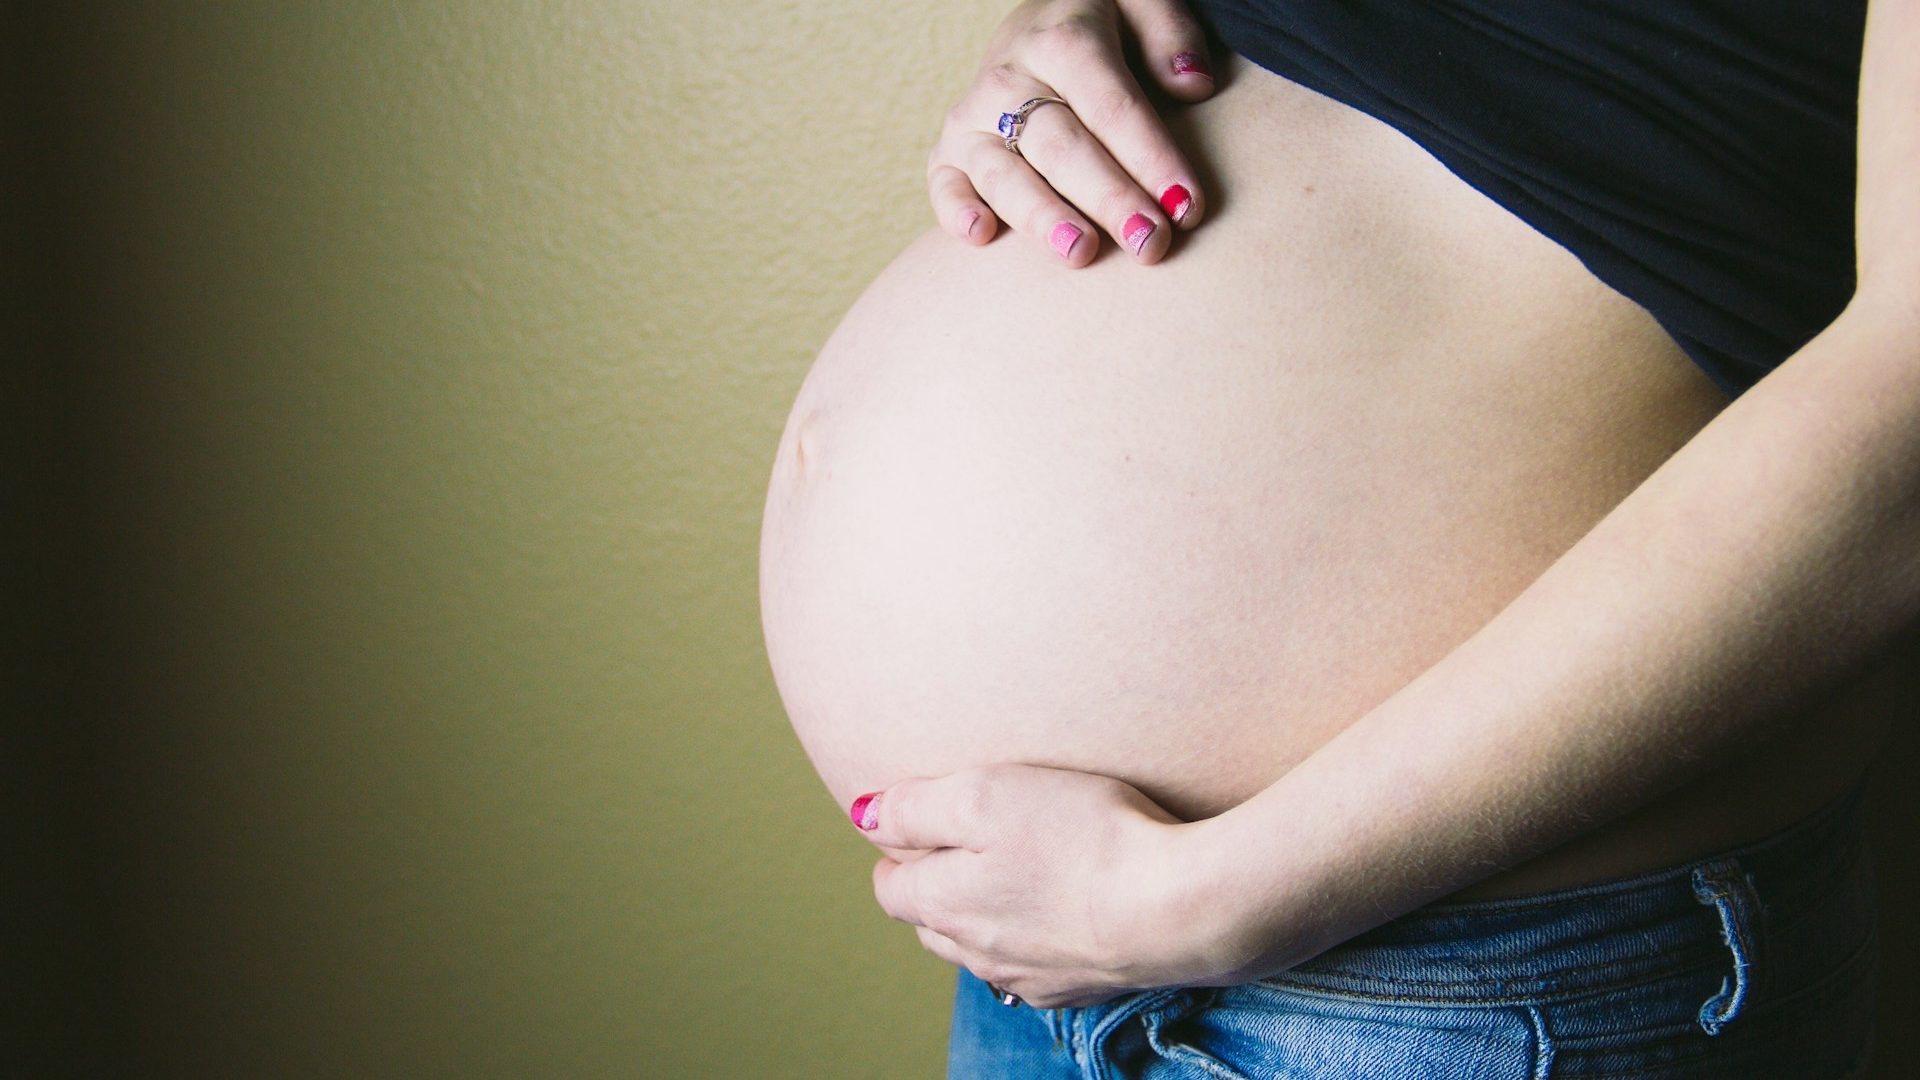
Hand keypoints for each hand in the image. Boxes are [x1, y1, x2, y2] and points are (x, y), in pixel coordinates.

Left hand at [849, 763, 1241, 1007]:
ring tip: (1011, 877)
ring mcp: (1030, 976)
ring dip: (983, 916)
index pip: (890, 888)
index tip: (919, 826)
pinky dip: (1034, 937)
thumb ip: (915, 807)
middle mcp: (977, 952)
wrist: (1176, 907)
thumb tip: (863, 816)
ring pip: (980, 948)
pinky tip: (1061, 910)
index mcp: (944, 905)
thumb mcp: (983, 795)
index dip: (899, 852)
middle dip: (936, 886)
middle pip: (932, 923)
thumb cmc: (1081, 837)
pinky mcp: (1080, 985)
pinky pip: (1034, 965)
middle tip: (962, 845)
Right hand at [930, 0, 1214, 266]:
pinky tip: (981, 236)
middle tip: (1148, 240)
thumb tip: (1192, 83)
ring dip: (1041, 216)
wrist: (1038, 30)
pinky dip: (955, 210)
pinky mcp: (949, 153)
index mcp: (1062, 40)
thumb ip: (1169, 32)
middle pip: (1061, 146)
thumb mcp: (1142, 4)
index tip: (1186, 204)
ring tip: (1080, 251)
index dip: (1150, 156)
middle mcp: (1009, 79)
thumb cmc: (1103, 29)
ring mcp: (973, 119)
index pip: (1110, 106)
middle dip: (1107, 197)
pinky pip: (943, 184)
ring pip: (1004, 173)